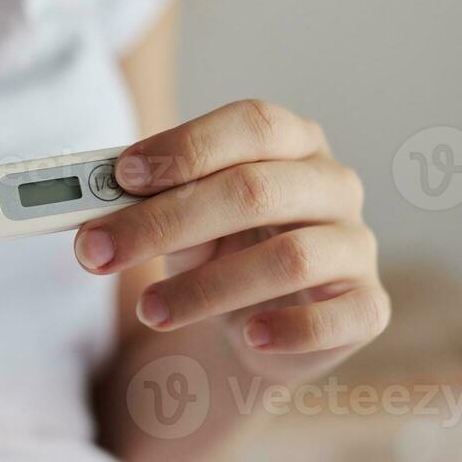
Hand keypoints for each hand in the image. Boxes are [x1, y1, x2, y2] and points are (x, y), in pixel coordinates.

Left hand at [74, 100, 389, 381]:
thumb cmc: (218, 250)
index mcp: (294, 142)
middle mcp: (334, 185)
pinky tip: (248, 337)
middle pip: (257, 190)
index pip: (251, 125)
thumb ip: (148, 205)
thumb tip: (93, 212)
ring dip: (207, 287)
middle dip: (168, 221)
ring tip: (150, 310)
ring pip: (290, 257)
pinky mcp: (368, 306)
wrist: (256, 326)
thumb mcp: (180, 220)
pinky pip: (339, 317)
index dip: (186, 147)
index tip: (123, 176)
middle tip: (100, 251)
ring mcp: (357, 246)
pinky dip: (290, 329)